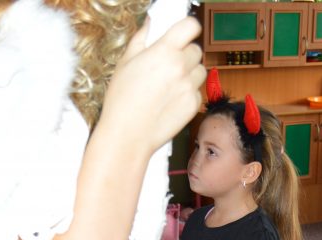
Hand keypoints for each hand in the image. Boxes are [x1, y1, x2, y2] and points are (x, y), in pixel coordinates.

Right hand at [98, 17, 204, 158]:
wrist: (127, 134)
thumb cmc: (122, 100)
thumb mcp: (125, 63)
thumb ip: (140, 39)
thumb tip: (149, 24)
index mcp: (164, 50)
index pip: (191, 26)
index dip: (189, 29)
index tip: (184, 34)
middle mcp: (180, 66)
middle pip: (196, 50)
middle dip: (185, 54)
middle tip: (169, 65)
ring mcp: (189, 86)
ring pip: (200, 70)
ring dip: (190, 73)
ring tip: (170, 84)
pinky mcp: (194, 105)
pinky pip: (198, 92)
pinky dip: (188, 94)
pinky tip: (170, 100)